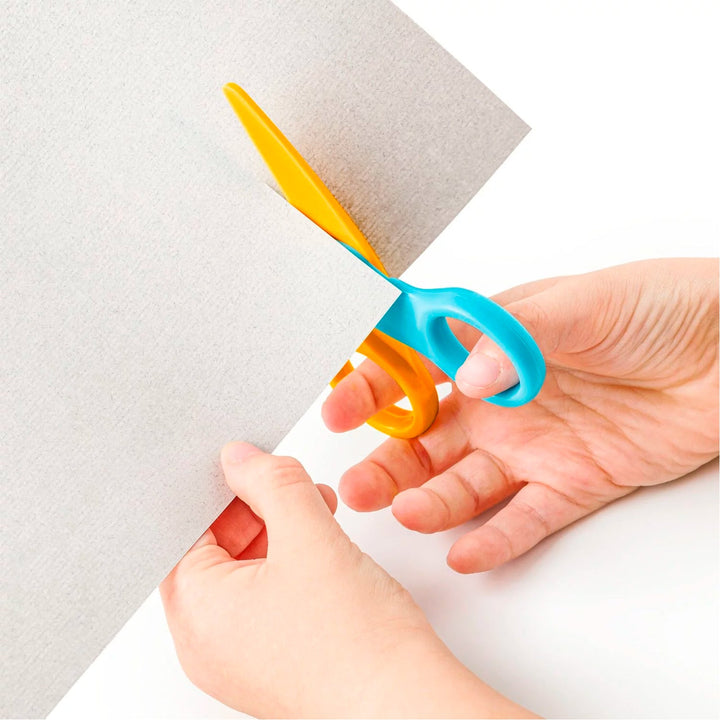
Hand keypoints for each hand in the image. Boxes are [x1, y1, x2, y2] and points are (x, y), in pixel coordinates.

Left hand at [160, 443, 530, 717]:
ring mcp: (241, 658)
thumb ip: (271, 482)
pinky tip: (323, 553)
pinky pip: (265, 602)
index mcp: (197, 614)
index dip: (221, 490)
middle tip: (291, 487)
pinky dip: (289, 568)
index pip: (187, 531)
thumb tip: (240, 459)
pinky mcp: (273, 663)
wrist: (405, 704)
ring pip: (244, 574)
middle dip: (256, 509)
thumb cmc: (356, 645)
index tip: (250, 468)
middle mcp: (208, 643)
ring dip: (278, 534)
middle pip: (215, 551)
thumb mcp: (309, 534)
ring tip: (317, 515)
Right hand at [322, 258, 718, 572]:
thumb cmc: (657, 308)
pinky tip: (466, 552)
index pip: (414, 367)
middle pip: (427, 437)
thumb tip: (468, 376)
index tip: (339, 408)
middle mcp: (501, 400)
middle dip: (388, 461)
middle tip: (357, 484)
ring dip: (430, 501)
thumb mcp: (579, 306)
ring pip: (464, 482)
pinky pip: (525, 518)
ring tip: (406, 515)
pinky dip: (496, 538)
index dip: (372, 388)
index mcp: (489, 347)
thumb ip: (515, 338)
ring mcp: (533, 444)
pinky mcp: (572, 483)